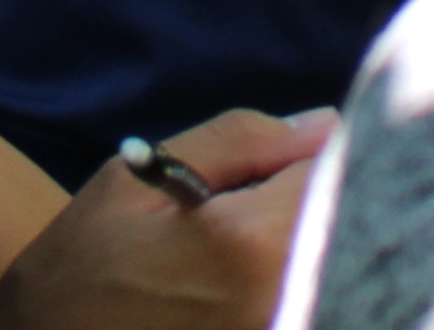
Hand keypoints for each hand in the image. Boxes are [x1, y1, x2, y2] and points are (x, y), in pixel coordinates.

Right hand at [0, 111, 332, 329]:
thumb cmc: (88, 256)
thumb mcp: (148, 175)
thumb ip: (245, 140)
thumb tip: (326, 125)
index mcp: (252, 241)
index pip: (339, 171)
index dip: (323, 152)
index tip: (298, 152)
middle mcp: (279, 296)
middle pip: (346, 221)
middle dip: (320, 194)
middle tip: (269, 194)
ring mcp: (274, 329)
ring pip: (331, 262)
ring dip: (308, 237)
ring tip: (241, 240)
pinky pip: (306, 296)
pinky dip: (294, 274)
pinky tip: (243, 272)